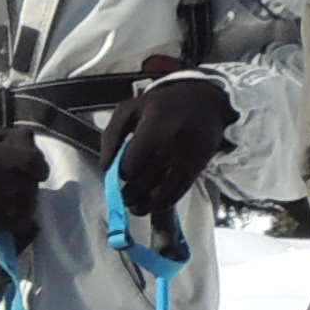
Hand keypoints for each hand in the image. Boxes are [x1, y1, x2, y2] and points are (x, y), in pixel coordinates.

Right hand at [0, 127, 46, 262]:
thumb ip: (15, 142)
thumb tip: (32, 140)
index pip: (30, 158)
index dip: (40, 167)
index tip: (38, 173)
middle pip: (31, 183)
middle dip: (30, 190)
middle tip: (18, 192)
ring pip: (28, 204)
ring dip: (26, 207)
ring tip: (12, 206)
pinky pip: (19, 223)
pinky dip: (19, 223)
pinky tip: (8, 220)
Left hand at [99, 62, 232, 218]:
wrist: (205, 102)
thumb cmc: (163, 105)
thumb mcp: (131, 108)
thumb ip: (111, 134)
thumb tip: (105, 165)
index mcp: (153, 129)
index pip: (130, 165)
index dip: (120, 174)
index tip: (119, 173)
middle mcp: (171, 147)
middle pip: (143, 182)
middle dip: (129, 194)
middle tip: (122, 196)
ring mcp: (185, 160)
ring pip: (161, 194)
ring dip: (144, 205)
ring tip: (135, 206)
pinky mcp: (196, 170)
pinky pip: (177, 193)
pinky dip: (163, 203)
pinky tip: (152, 205)